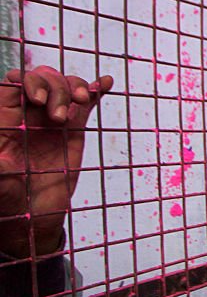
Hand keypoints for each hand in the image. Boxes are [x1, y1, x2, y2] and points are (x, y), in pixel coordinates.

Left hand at [0, 67, 112, 256]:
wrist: (35, 216)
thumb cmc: (10, 200)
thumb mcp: (1, 184)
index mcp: (7, 120)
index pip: (14, 84)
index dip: (28, 82)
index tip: (39, 99)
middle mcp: (29, 114)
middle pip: (43, 80)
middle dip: (55, 88)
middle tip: (59, 118)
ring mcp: (53, 119)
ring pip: (65, 86)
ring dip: (75, 87)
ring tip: (82, 102)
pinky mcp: (73, 129)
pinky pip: (86, 104)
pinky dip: (96, 90)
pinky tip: (106, 84)